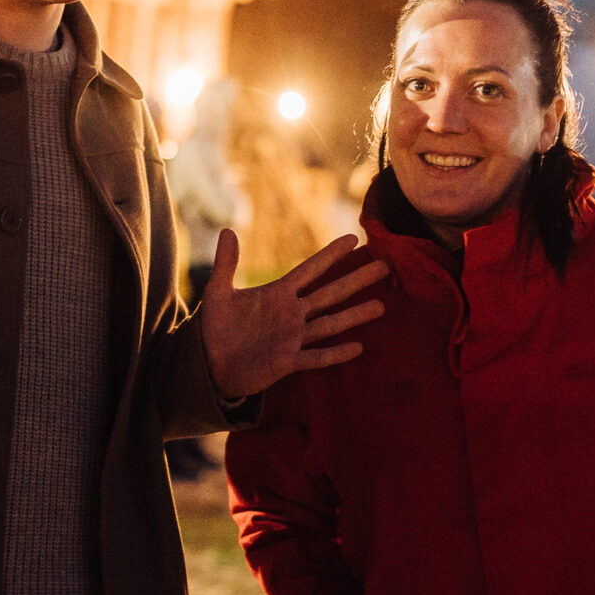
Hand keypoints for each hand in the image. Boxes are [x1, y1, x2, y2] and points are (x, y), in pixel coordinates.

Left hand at [199, 229, 387, 398]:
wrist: (209, 364)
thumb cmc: (215, 328)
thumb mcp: (218, 293)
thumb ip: (226, 264)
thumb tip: (227, 230)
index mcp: (277, 294)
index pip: (310, 270)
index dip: (331, 255)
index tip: (354, 239)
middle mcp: (291, 314)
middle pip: (330, 293)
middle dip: (356, 280)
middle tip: (385, 266)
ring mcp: (292, 338)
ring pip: (329, 324)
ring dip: (354, 315)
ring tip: (381, 306)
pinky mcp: (287, 362)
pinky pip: (316, 357)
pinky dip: (335, 353)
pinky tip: (358, 347)